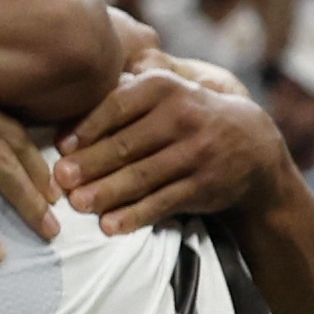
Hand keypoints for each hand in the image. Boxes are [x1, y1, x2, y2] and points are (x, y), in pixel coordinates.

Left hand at [62, 55, 303, 235]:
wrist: (252, 148)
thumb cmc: (189, 118)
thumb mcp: (167, 93)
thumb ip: (126, 95)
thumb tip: (68, 106)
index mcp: (166, 88)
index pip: (119, 105)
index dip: (88, 128)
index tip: (61, 146)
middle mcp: (183, 117)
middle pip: (126, 144)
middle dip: (90, 165)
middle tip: (60, 181)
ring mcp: (196, 153)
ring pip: (142, 176)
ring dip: (107, 193)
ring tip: (79, 204)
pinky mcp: (204, 186)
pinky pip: (163, 203)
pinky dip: (135, 216)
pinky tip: (110, 226)